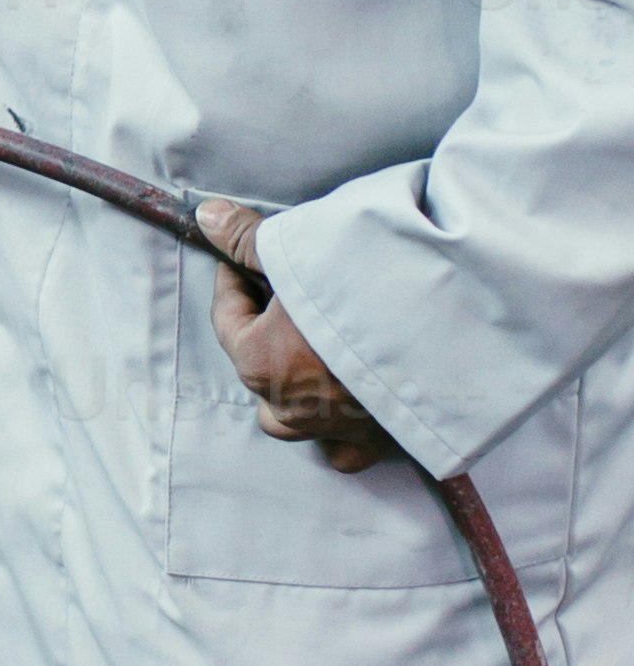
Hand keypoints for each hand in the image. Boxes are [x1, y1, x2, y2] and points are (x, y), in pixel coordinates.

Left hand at [198, 198, 398, 471]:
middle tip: (290, 293)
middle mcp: (290, 405)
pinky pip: (341, 448)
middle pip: (256, 367)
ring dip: (291, 385)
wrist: (461, 318)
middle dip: (265, 330)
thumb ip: (248, 239)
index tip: (246, 257)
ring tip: (312, 349)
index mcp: (261, 360)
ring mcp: (334, 429)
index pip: (227, 317)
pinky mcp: (380, 443)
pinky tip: (348, 400)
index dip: (235, 279)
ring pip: (290, 417)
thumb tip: (205, 216)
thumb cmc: (374, 279)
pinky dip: (336, 427)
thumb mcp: (305, 246)